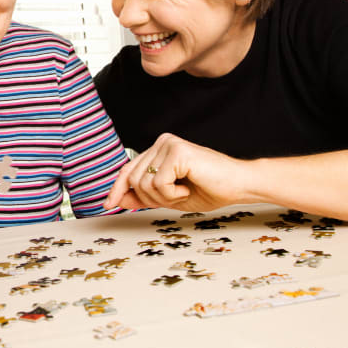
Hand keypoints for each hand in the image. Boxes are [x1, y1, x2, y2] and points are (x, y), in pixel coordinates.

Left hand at [104, 133, 248, 212]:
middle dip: (149, 199)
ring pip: (143, 183)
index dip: (117, 189)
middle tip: (175, 198)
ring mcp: (169, 144)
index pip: (128, 170)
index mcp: (158, 150)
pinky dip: (172, 194)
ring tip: (184, 192)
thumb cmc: (209, 190)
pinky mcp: (177, 151)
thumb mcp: (169, 198)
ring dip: (163, 198)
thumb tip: (117, 200)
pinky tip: (188, 188)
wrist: (240, 186)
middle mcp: (161, 142)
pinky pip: (158, 183)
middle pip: (133, 179)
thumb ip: (144, 196)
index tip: (107, 205)